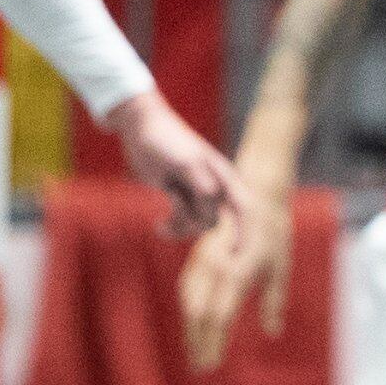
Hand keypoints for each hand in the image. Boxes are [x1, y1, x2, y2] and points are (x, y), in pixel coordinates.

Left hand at [107, 92, 240, 240]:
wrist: (140, 127)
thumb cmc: (166, 140)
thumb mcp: (186, 162)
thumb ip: (203, 184)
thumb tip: (215, 204)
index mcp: (224, 178)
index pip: (244, 211)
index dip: (244, 235)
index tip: (235, 256)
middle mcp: (215, 187)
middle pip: (214, 221)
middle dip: (193, 226)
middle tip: (172, 215)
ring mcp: (197, 193)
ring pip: (197, 224)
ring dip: (180, 228)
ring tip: (160, 226)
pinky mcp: (180, 196)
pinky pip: (182, 221)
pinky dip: (171, 227)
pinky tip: (158, 227)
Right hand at [176, 175, 295, 371]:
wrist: (253, 195)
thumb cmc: (274, 235)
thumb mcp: (281, 267)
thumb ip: (274, 301)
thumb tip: (271, 332)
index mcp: (239, 269)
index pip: (220, 315)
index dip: (213, 343)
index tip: (211, 364)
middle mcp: (216, 266)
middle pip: (198, 312)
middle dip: (197, 342)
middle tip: (200, 368)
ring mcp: (203, 260)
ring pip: (189, 301)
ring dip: (190, 329)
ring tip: (194, 353)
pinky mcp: (197, 258)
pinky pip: (188, 289)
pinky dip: (188, 311)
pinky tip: (192, 327)